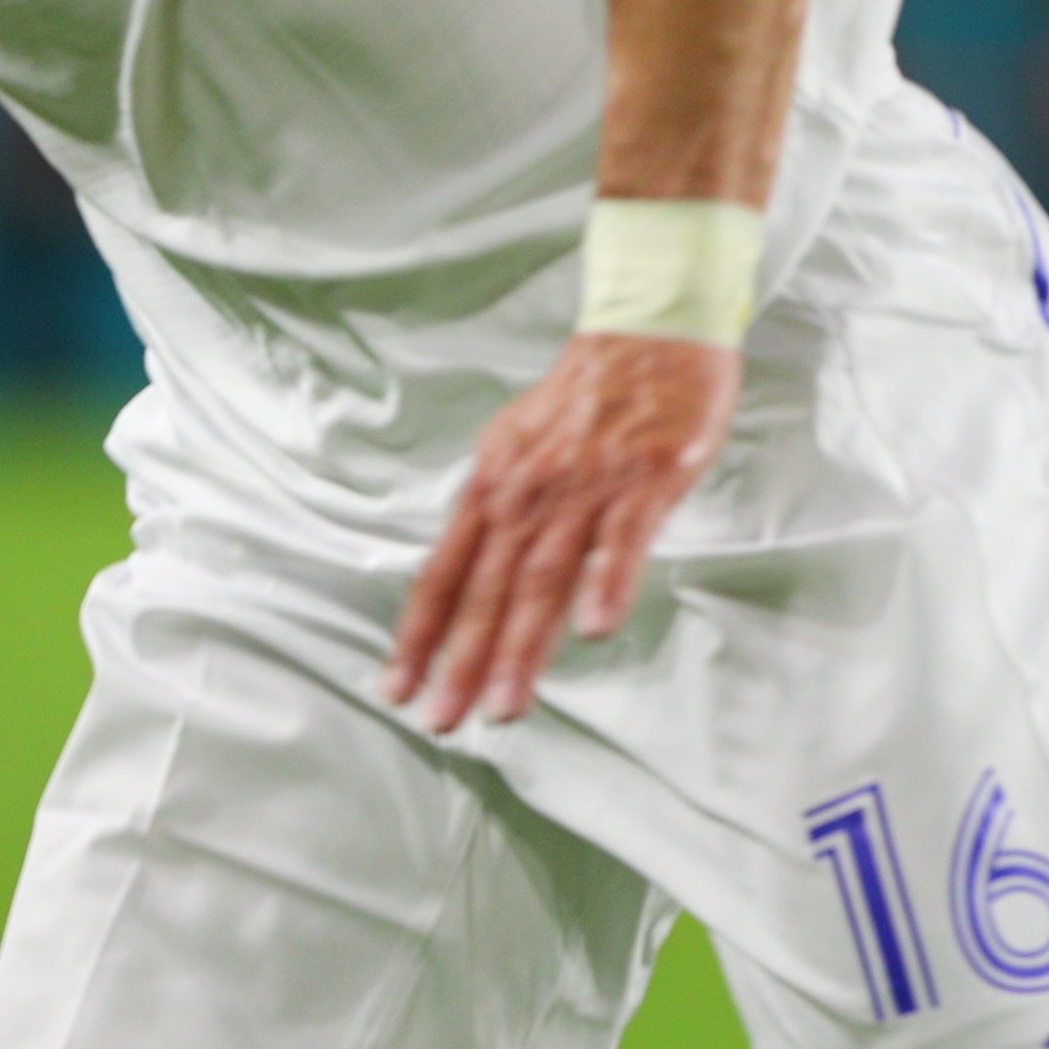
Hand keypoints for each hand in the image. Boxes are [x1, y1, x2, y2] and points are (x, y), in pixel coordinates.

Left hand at [384, 333, 738, 733]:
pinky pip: (622, 540)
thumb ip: (504, 504)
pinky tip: (594, 629)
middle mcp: (529, 490)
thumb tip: (477, 566)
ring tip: (506, 705)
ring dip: (522, 646)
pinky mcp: (645, 479)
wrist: (652, 328)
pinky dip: (606, 584)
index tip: (397, 690)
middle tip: (442, 720)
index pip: (443, 572)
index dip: (418, 635)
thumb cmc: (592, 393)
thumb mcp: (523, 443)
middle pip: (488, 588)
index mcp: (495, 484)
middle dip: (461, 662)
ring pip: (545, 577)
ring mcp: (587, 486)